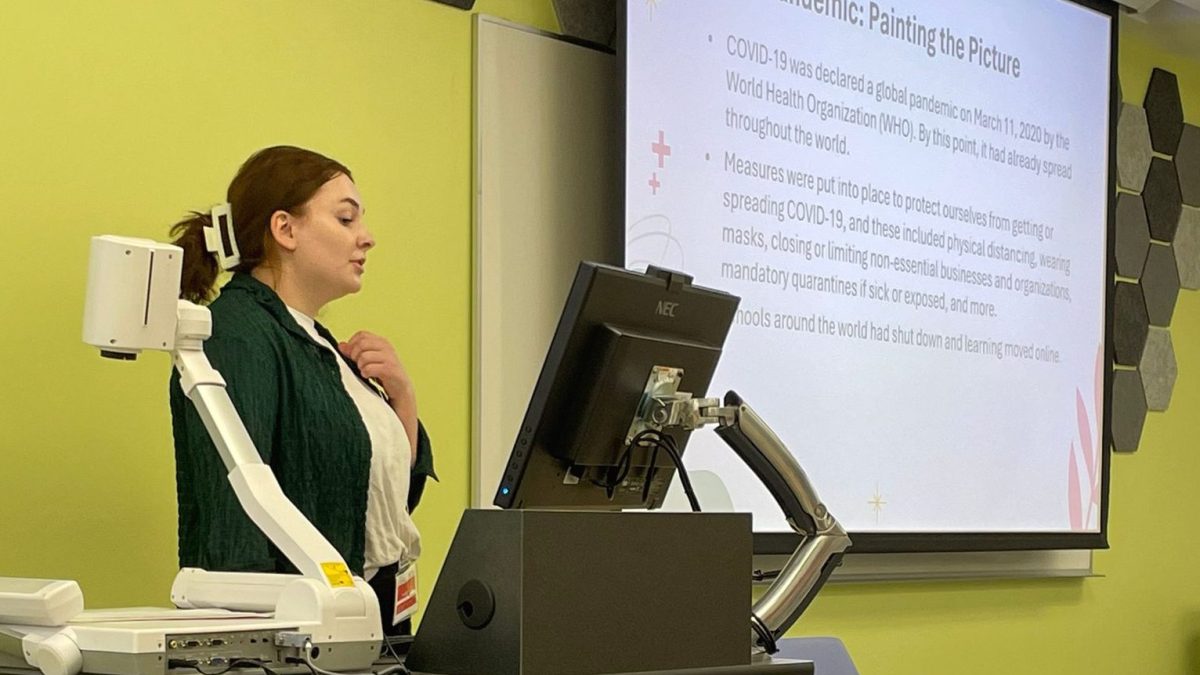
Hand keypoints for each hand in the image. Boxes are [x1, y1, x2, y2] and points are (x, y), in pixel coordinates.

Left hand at [339, 331, 418, 461]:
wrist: (401, 396)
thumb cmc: (382, 380)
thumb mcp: (366, 364)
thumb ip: (354, 354)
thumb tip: (341, 345)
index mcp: (382, 343)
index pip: (361, 335)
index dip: (353, 345)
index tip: (352, 358)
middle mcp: (388, 348)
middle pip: (362, 343)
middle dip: (355, 356)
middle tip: (359, 368)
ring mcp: (392, 359)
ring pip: (365, 356)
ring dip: (361, 366)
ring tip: (365, 375)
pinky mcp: (394, 372)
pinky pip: (372, 367)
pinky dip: (366, 372)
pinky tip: (369, 378)